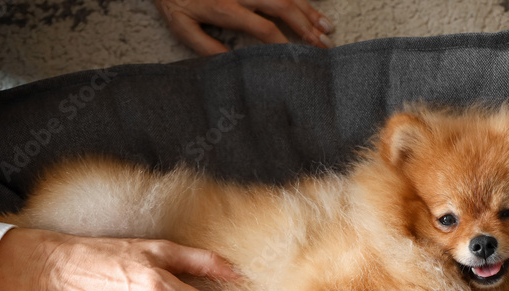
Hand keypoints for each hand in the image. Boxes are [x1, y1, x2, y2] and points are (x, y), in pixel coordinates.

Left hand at [153, 0, 334, 54]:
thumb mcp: (182, 26)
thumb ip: (206, 46)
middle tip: (323, 45)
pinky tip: (311, 8)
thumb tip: (232, 64)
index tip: (296, 58)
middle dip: (306, 27)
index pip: (263, 28)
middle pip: (282, 7)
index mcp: (225, 8)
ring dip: (308, 10)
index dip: (282, 43)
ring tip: (327, 28)